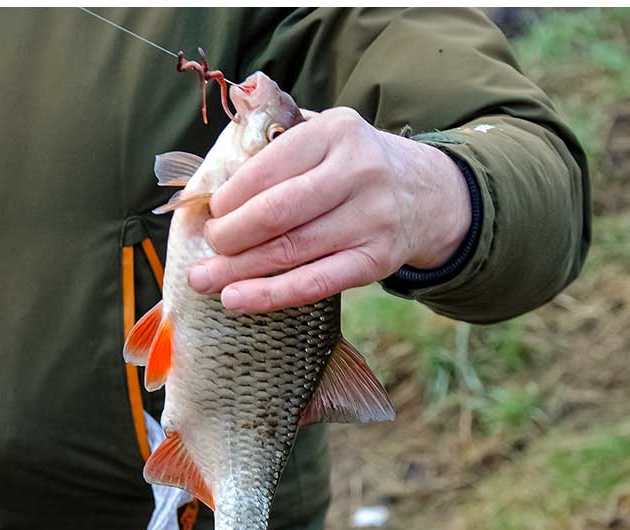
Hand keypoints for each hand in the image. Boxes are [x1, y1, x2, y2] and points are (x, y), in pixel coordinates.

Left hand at [188, 107, 471, 312]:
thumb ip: (275, 149)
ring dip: (239, 270)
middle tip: (207, 247)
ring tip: (203, 280)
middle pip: (276, 212)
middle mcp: (359, 171)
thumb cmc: (352, 166)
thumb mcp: (325, 136)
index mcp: (336, 131)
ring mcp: (372, 219)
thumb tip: (205, 188)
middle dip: (230, 235)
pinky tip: (237, 299)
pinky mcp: (377, 261)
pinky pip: (315, 284)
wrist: (426, 194)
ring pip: (291, 251)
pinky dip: (270, 295)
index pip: (267, 167)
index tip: (210, 213)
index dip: (229, 196)